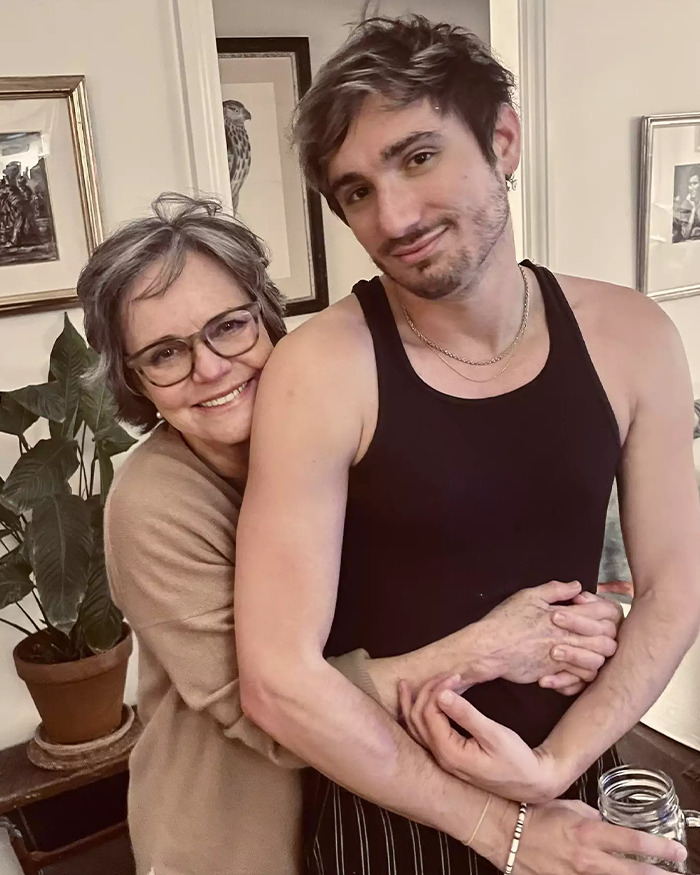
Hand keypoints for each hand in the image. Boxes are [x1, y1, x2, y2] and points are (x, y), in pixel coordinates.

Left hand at [399, 673, 564, 801]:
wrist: (529, 784)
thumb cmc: (516, 760)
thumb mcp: (495, 735)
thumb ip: (467, 715)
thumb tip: (442, 694)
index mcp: (450, 753)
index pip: (430, 714)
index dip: (438, 690)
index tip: (456, 675)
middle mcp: (440, 758)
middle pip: (418, 719)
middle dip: (427, 692)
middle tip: (446, 675)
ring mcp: (442, 760)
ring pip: (415, 729)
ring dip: (412, 704)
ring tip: (406, 684)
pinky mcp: (447, 757)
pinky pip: (422, 735)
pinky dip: (414, 717)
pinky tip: (413, 706)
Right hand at [475, 581, 620, 693]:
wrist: (490, 648)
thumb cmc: (506, 621)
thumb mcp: (528, 597)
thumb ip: (555, 590)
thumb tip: (577, 586)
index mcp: (563, 615)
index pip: (601, 613)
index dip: (606, 612)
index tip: (597, 612)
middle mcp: (567, 636)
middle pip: (606, 639)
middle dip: (609, 636)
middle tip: (601, 633)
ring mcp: (563, 657)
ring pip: (598, 661)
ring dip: (598, 656)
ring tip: (592, 651)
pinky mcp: (556, 673)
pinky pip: (581, 678)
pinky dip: (584, 674)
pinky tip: (579, 668)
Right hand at [508, 798, 686, 874]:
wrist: (503, 831)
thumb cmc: (532, 814)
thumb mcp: (568, 806)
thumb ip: (593, 817)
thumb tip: (608, 824)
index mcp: (587, 832)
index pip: (633, 842)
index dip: (660, 849)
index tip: (677, 852)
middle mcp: (586, 859)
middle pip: (633, 874)